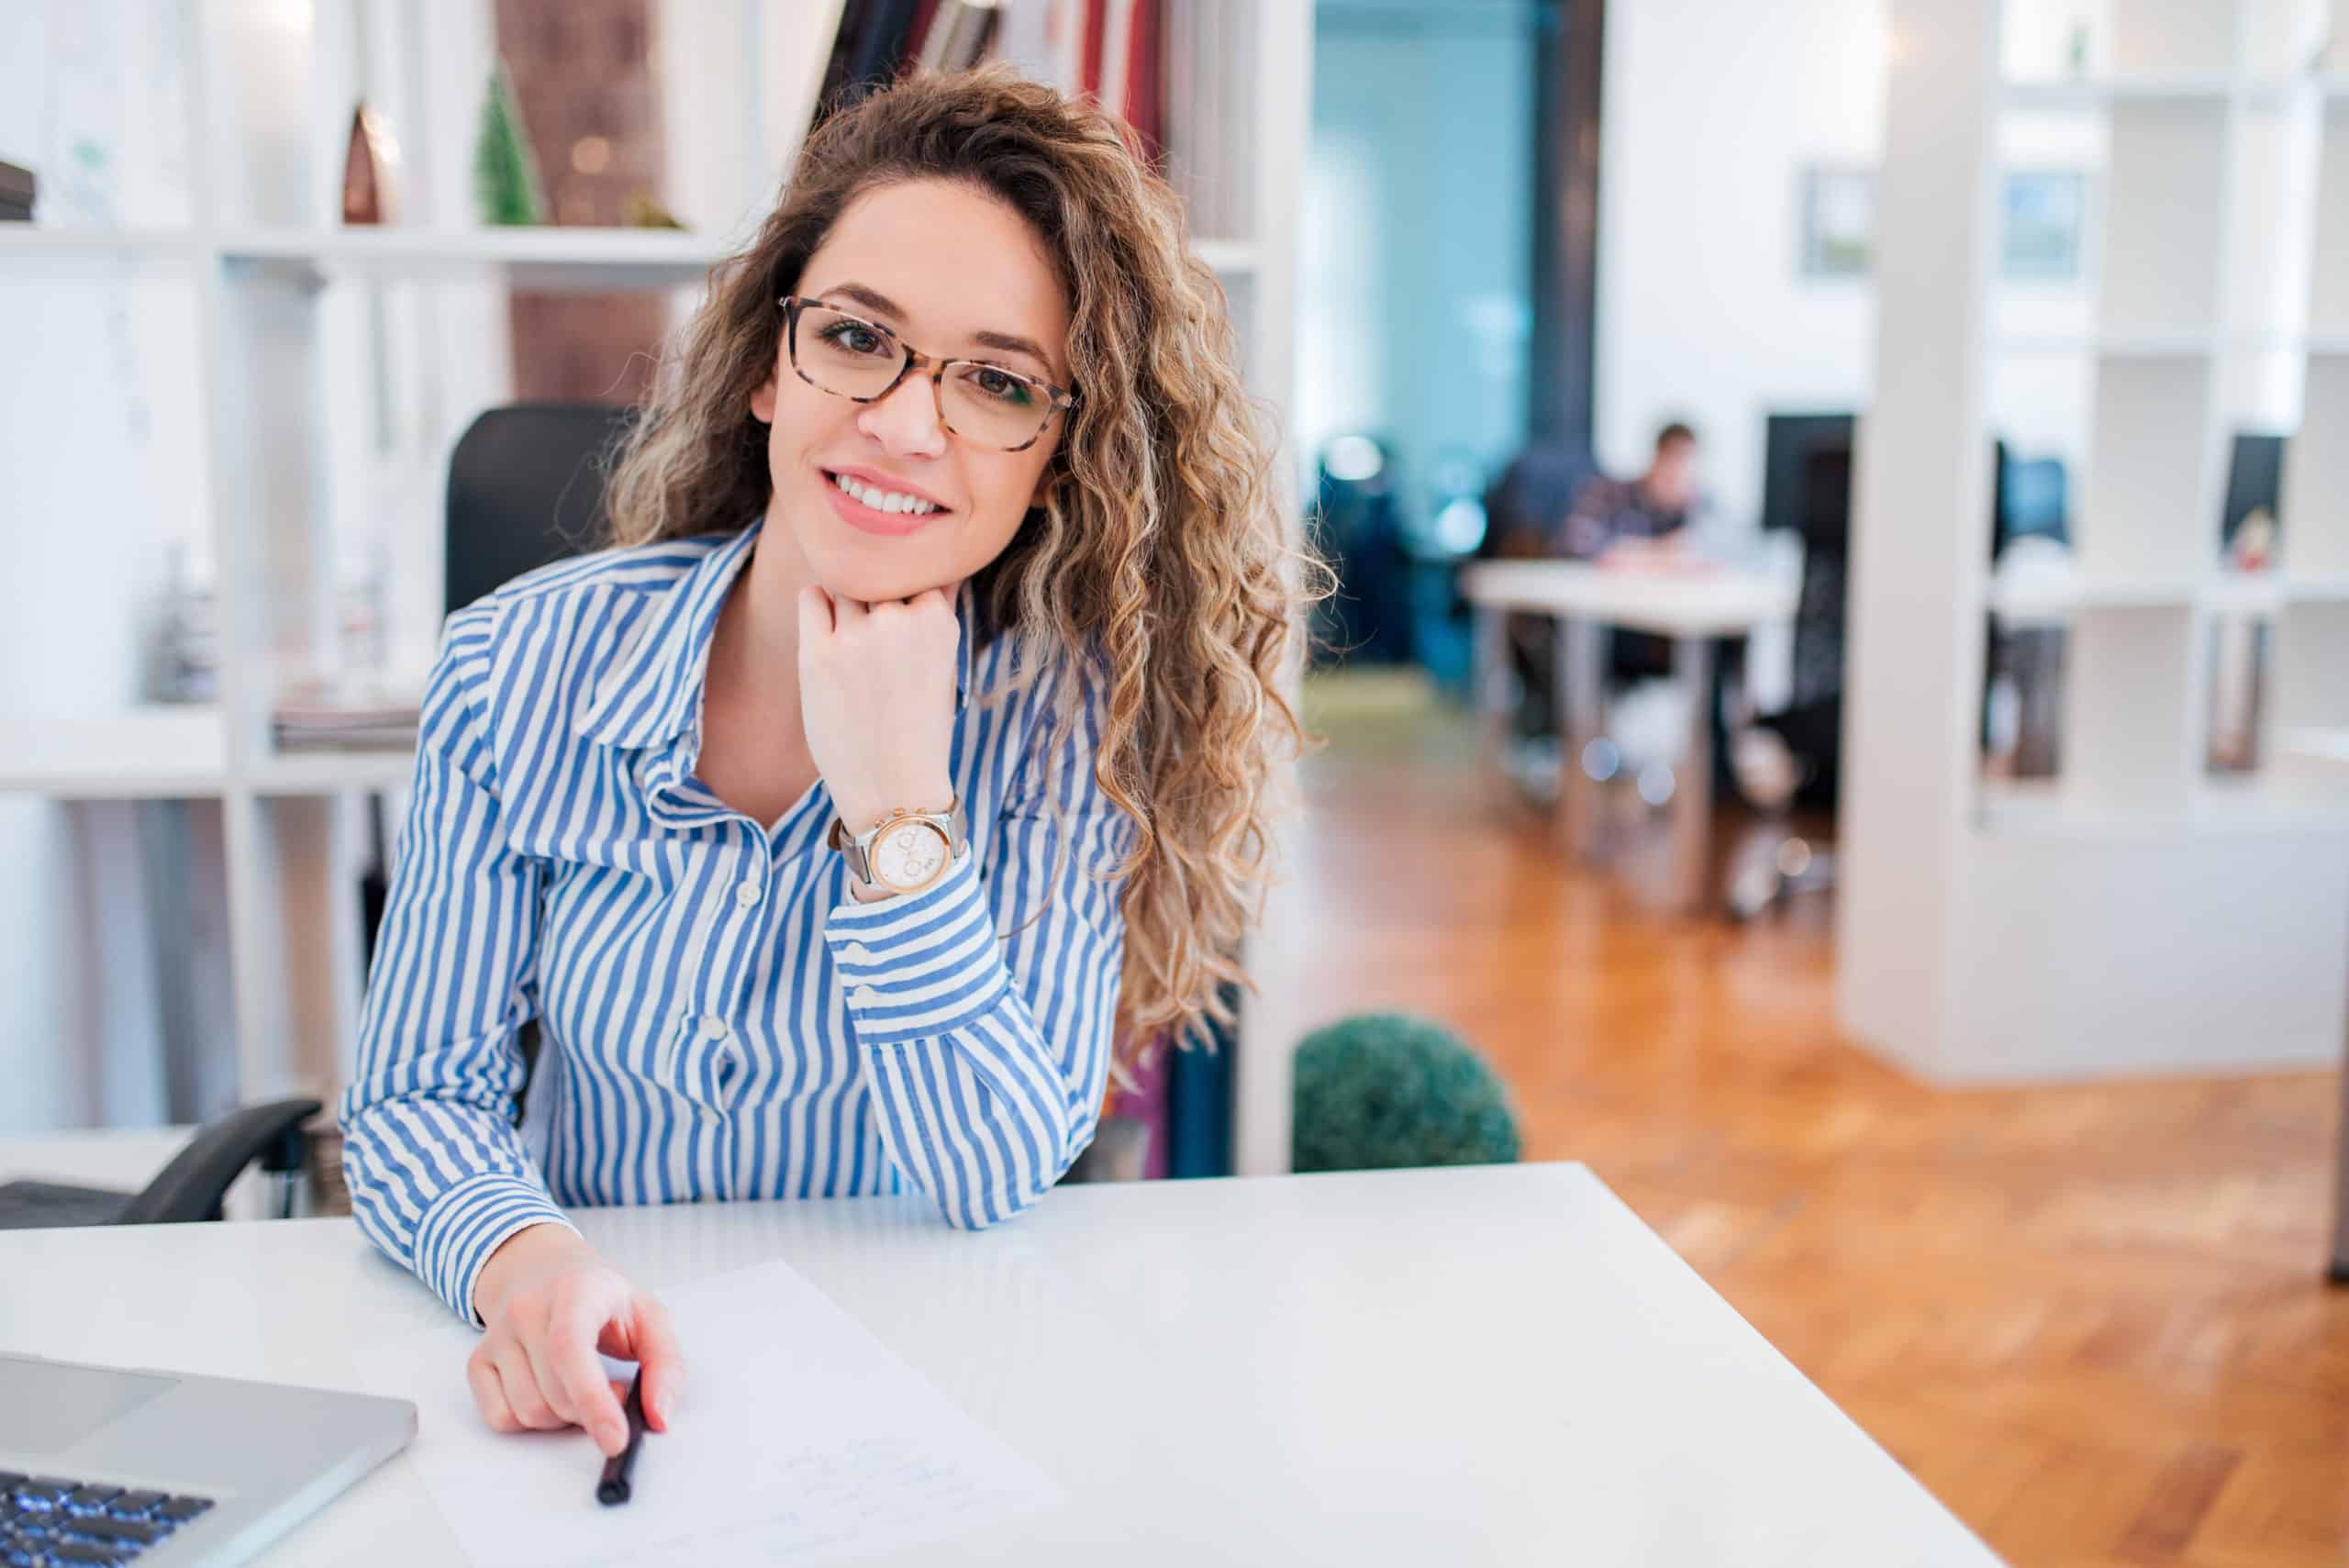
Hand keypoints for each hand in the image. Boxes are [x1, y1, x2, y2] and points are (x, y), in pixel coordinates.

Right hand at [467, 1224, 684, 1456]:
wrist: (543, 1269)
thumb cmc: (601, 1297)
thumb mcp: (649, 1316)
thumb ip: (665, 1364)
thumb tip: (659, 1416)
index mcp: (574, 1290)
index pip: (570, 1349)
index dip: (592, 1400)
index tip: (616, 1439)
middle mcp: (525, 1309)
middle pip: (553, 1394)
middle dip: (590, 1411)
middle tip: (613, 1389)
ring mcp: (496, 1336)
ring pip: (528, 1412)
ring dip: (563, 1417)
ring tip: (581, 1386)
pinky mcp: (477, 1361)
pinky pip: (500, 1417)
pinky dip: (530, 1421)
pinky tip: (549, 1392)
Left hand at [797, 585, 958, 832]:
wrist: (894, 789)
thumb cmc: (920, 729)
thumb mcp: (945, 665)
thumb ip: (937, 613)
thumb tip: (935, 565)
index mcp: (938, 620)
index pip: (918, 569)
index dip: (908, 590)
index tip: (905, 619)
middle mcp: (898, 619)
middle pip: (879, 575)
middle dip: (877, 599)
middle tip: (878, 644)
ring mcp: (857, 635)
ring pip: (845, 584)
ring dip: (847, 603)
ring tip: (856, 648)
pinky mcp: (818, 654)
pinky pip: (810, 597)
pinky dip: (816, 606)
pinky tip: (828, 635)